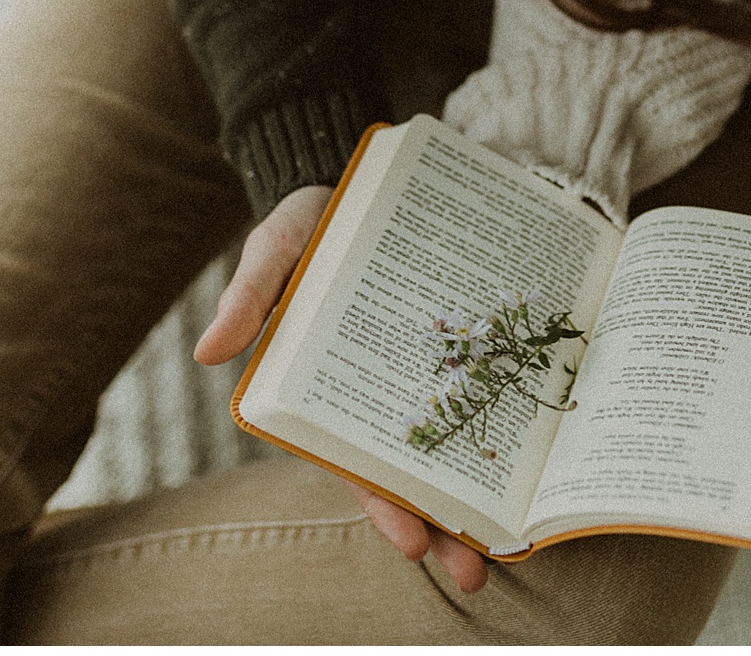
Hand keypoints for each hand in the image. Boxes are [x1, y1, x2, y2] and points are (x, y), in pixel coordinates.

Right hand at [193, 184, 490, 591]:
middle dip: (442, 524)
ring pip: (454, 442)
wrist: (355, 180)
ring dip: (480, 492)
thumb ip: (248, 297)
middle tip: (475, 571)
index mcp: (330, 394)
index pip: (358, 465)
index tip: (414, 543)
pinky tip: (540, 449)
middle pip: (413, 471)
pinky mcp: (460, 337)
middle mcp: (380, 393)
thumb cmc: (304, 226)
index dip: (385, 506)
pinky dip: (508, 418)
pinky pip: (487, 384)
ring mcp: (424, 369)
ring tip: (514, 542)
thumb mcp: (271, 253)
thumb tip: (210, 353)